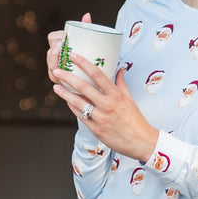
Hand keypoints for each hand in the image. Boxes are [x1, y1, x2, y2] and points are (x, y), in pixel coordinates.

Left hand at [49, 17, 158, 163]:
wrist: (141, 142)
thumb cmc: (136, 120)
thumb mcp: (130, 99)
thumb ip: (121, 84)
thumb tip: (119, 70)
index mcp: (116, 95)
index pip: (97, 74)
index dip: (83, 63)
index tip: (73, 56)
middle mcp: (107, 105)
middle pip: (83, 87)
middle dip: (67, 78)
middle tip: (57, 71)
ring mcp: (100, 118)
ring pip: (78, 103)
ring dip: (65, 94)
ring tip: (56, 87)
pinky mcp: (96, 130)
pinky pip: (81, 116)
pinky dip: (73, 108)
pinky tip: (67, 102)